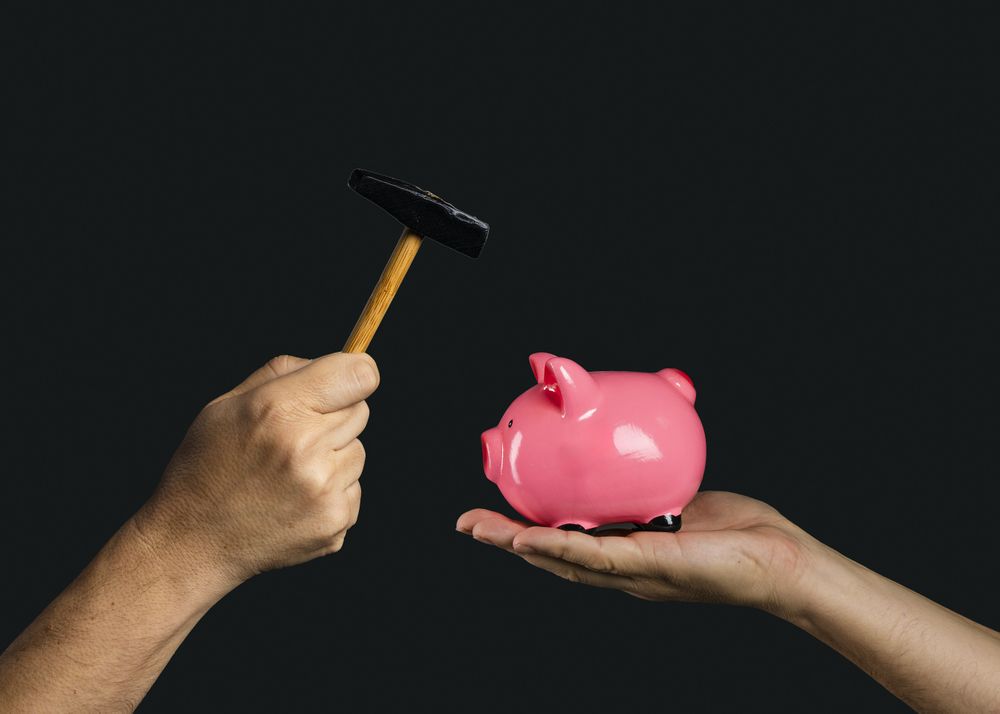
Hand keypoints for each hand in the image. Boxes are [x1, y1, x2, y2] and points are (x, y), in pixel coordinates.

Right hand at [134, 352, 378, 589]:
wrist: (192, 542)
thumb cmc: (207, 466)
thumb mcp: (227, 404)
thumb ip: (284, 372)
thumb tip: (338, 362)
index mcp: (279, 409)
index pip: (360, 375)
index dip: (355, 374)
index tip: (346, 382)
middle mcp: (306, 448)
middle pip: (361, 410)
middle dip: (335, 416)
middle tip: (295, 436)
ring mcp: (324, 489)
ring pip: (359, 451)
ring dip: (334, 456)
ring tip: (289, 472)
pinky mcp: (335, 521)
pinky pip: (354, 489)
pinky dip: (332, 492)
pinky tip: (295, 499)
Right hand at [457, 491, 815, 613]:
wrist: (781, 561)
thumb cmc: (737, 532)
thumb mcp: (679, 494)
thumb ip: (649, 478)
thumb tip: (631, 438)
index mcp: (623, 551)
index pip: (564, 540)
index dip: (524, 529)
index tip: (494, 512)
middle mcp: (620, 567)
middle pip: (550, 555)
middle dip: (504, 539)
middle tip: (467, 522)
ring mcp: (631, 572)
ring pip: (562, 560)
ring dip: (517, 545)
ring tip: (482, 530)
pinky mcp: (648, 567)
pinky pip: (596, 555)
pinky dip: (558, 547)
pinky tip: (528, 538)